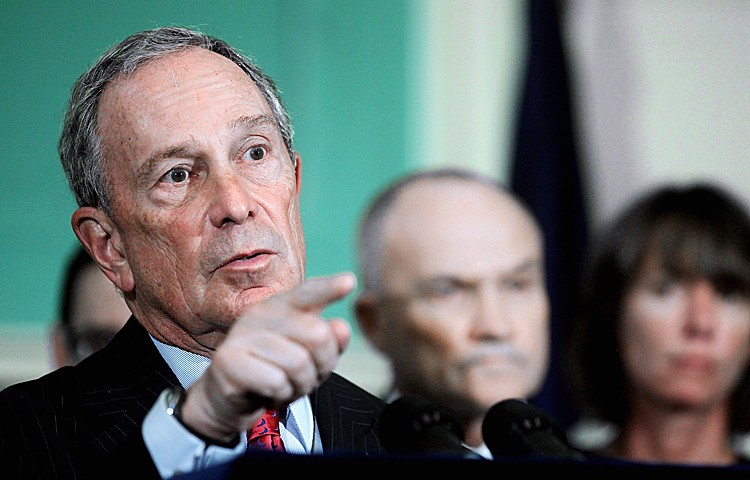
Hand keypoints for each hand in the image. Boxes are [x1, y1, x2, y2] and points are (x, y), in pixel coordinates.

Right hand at [178, 272, 355, 442]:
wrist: (227, 399)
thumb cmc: (273, 372)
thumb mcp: (309, 357)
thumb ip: (329, 341)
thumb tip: (341, 327)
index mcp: (282, 306)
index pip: (309, 293)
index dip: (330, 288)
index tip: (350, 282)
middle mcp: (260, 313)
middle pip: (318, 335)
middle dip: (322, 366)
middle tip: (306, 377)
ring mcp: (241, 334)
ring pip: (299, 363)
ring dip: (300, 385)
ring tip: (286, 386)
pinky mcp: (228, 360)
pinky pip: (276, 381)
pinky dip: (280, 395)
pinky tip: (267, 393)